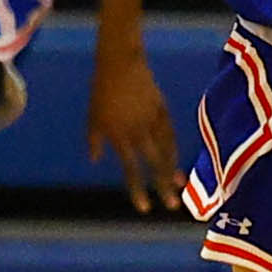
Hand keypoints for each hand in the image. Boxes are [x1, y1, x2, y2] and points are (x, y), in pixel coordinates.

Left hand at [90, 45, 182, 212]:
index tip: (145, 209)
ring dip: (172, 169)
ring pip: (166, 149)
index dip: (137, 190)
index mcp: (119, 136)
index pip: (131, 169)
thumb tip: (94, 160)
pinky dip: (174, 148)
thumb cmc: (101, 91)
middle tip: (173, 206)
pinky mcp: (162, 109)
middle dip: (163, 186)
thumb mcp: (93, 117)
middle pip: (154, 164)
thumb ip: (94, 140)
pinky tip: (176, 159)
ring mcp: (152, 120)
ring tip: (179, 185)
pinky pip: (170, 133)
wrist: (120, 63)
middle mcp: (138, 131)